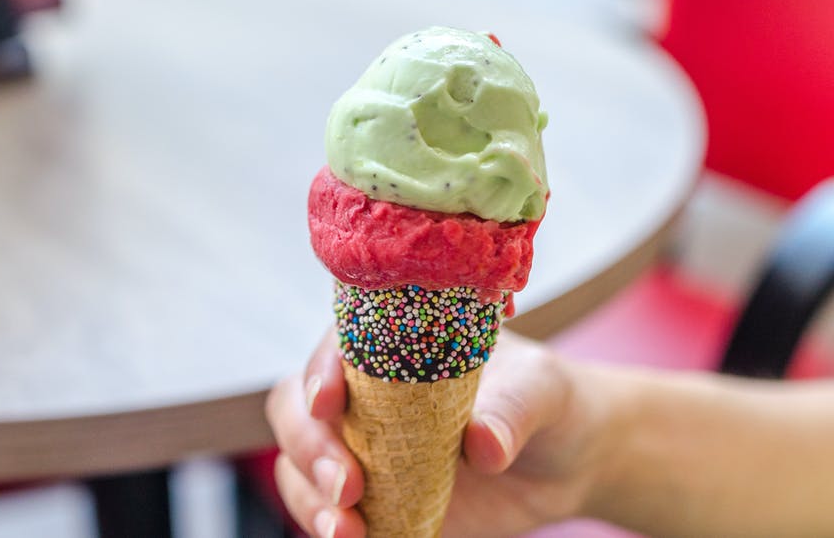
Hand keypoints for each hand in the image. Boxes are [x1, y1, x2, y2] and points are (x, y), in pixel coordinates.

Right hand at [265, 330, 614, 537]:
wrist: (568, 459)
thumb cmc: (549, 401)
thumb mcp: (541, 391)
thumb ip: (512, 411)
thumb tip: (483, 443)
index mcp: (391, 345)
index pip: (334, 347)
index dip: (319, 371)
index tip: (328, 402)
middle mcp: (363, 394)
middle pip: (296, 409)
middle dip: (308, 447)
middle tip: (347, 486)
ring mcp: (361, 448)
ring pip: (298, 465)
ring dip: (308, 498)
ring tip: (346, 531)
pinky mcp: (373, 499)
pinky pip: (327, 511)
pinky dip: (326, 526)